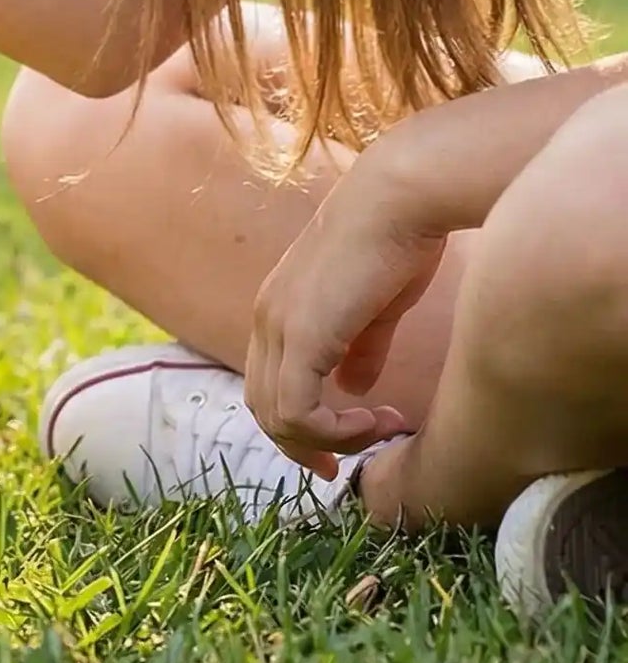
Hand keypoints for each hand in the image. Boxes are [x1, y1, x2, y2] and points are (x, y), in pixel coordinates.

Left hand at [243, 148, 443, 477]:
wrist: (398, 201)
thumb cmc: (395, 244)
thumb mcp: (374, 309)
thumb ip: (361, 349)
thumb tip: (353, 388)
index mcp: (278, 310)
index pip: (266, 384)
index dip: (298, 424)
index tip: (347, 442)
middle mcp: (266, 318)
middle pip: (263, 407)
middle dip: (305, 444)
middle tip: (350, 461)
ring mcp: (278, 325)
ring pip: (276, 415)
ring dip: (329, 439)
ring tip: (379, 428)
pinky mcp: (302, 333)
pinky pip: (297, 409)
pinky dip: (333, 431)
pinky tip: (374, 420)